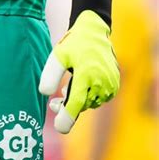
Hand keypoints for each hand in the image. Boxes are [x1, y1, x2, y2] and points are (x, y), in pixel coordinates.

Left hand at [39, 10, 119, 132]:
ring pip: (91, 103)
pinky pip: (99, 98)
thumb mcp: (58, 55)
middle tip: (53, 105)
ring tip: (66, 91)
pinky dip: (89, 97)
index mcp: (86, 74)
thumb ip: (50, 74)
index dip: (66, 117)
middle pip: (81, 105)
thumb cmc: (73, 44)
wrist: (94, 32)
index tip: (59, 127)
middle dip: (67, 107)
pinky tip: (81, 87)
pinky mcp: (115, 85)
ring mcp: (110, 84)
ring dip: (78, 102)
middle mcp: (101, 81)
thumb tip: (45, 94)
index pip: (75, 102)